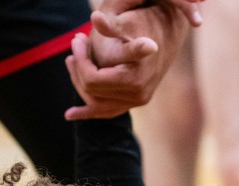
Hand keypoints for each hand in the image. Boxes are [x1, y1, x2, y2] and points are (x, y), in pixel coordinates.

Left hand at [64, 0, 200, 119]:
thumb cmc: (146, 24)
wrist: (169, 31)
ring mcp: (137, 100)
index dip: (80, 58)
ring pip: (96, 101)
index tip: (78, 38)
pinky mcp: (135, 102)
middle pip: (92, 90)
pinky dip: (88, 112)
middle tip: (76, 41)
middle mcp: (138, 94)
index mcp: (134, 78)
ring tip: (72, 59)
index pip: (92, 78)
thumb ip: (111, 25)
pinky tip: (69, 114)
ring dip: (80, 81)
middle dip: (78, 66)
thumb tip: (95, 18)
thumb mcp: (127, 23)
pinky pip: (107, 111)